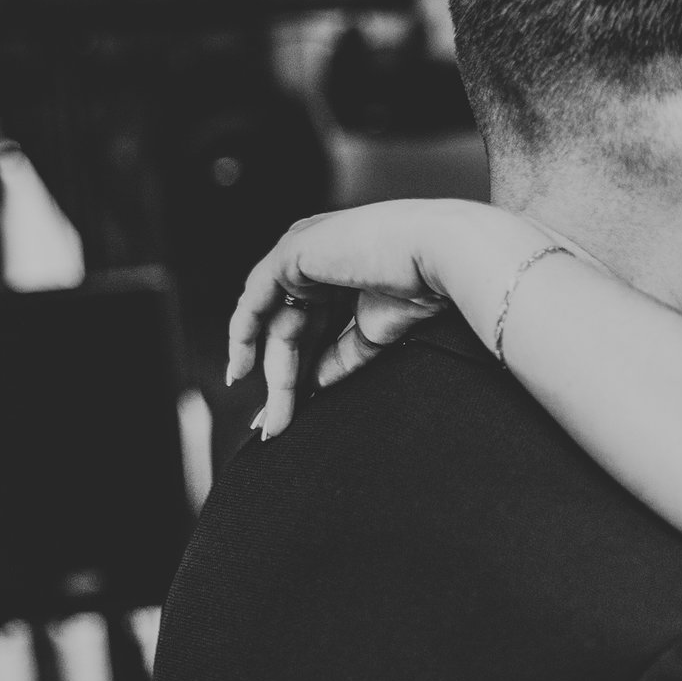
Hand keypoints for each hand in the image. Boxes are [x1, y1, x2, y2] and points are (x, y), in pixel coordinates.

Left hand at [229, 200, 525, 438]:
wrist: (440, 254)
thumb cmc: (428, 284)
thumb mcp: (377, 334)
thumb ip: (342, 355)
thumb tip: (314, 381)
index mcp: (342, 274)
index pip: (311, 328)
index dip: (300, 371)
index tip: (293, 411)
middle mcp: (318, 262)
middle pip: (291, 331)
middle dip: (282, 382)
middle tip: (276, 426)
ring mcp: (302, 254)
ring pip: (275, 325)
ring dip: (273, 375)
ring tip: (275, 416)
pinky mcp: (290, 254)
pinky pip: (255, 301)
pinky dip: (242, 335)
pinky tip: (241, 369)